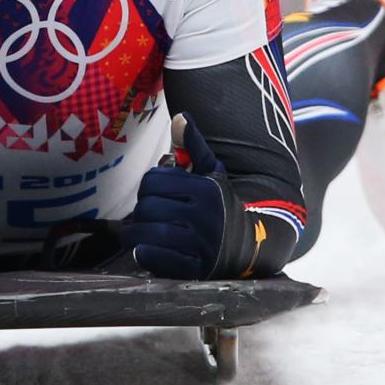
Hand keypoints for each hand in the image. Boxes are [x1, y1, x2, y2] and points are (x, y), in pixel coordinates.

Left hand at [119, 113, 233, 279]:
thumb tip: (180, 116)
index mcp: (204, 189)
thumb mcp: (212, 173)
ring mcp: (202, 244)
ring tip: (133, 234)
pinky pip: (164, 261)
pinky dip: (147, 255)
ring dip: (135, 234)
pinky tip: (141, 250)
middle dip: (139, 212)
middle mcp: (204, 215)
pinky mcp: (198, 268)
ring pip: (152, 233)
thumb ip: (193, 146)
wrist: (251, 245)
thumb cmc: (221, 205)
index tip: (152, 193)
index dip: (147, 186)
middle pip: (149, 208)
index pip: (153, 181)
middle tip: (142, 216)